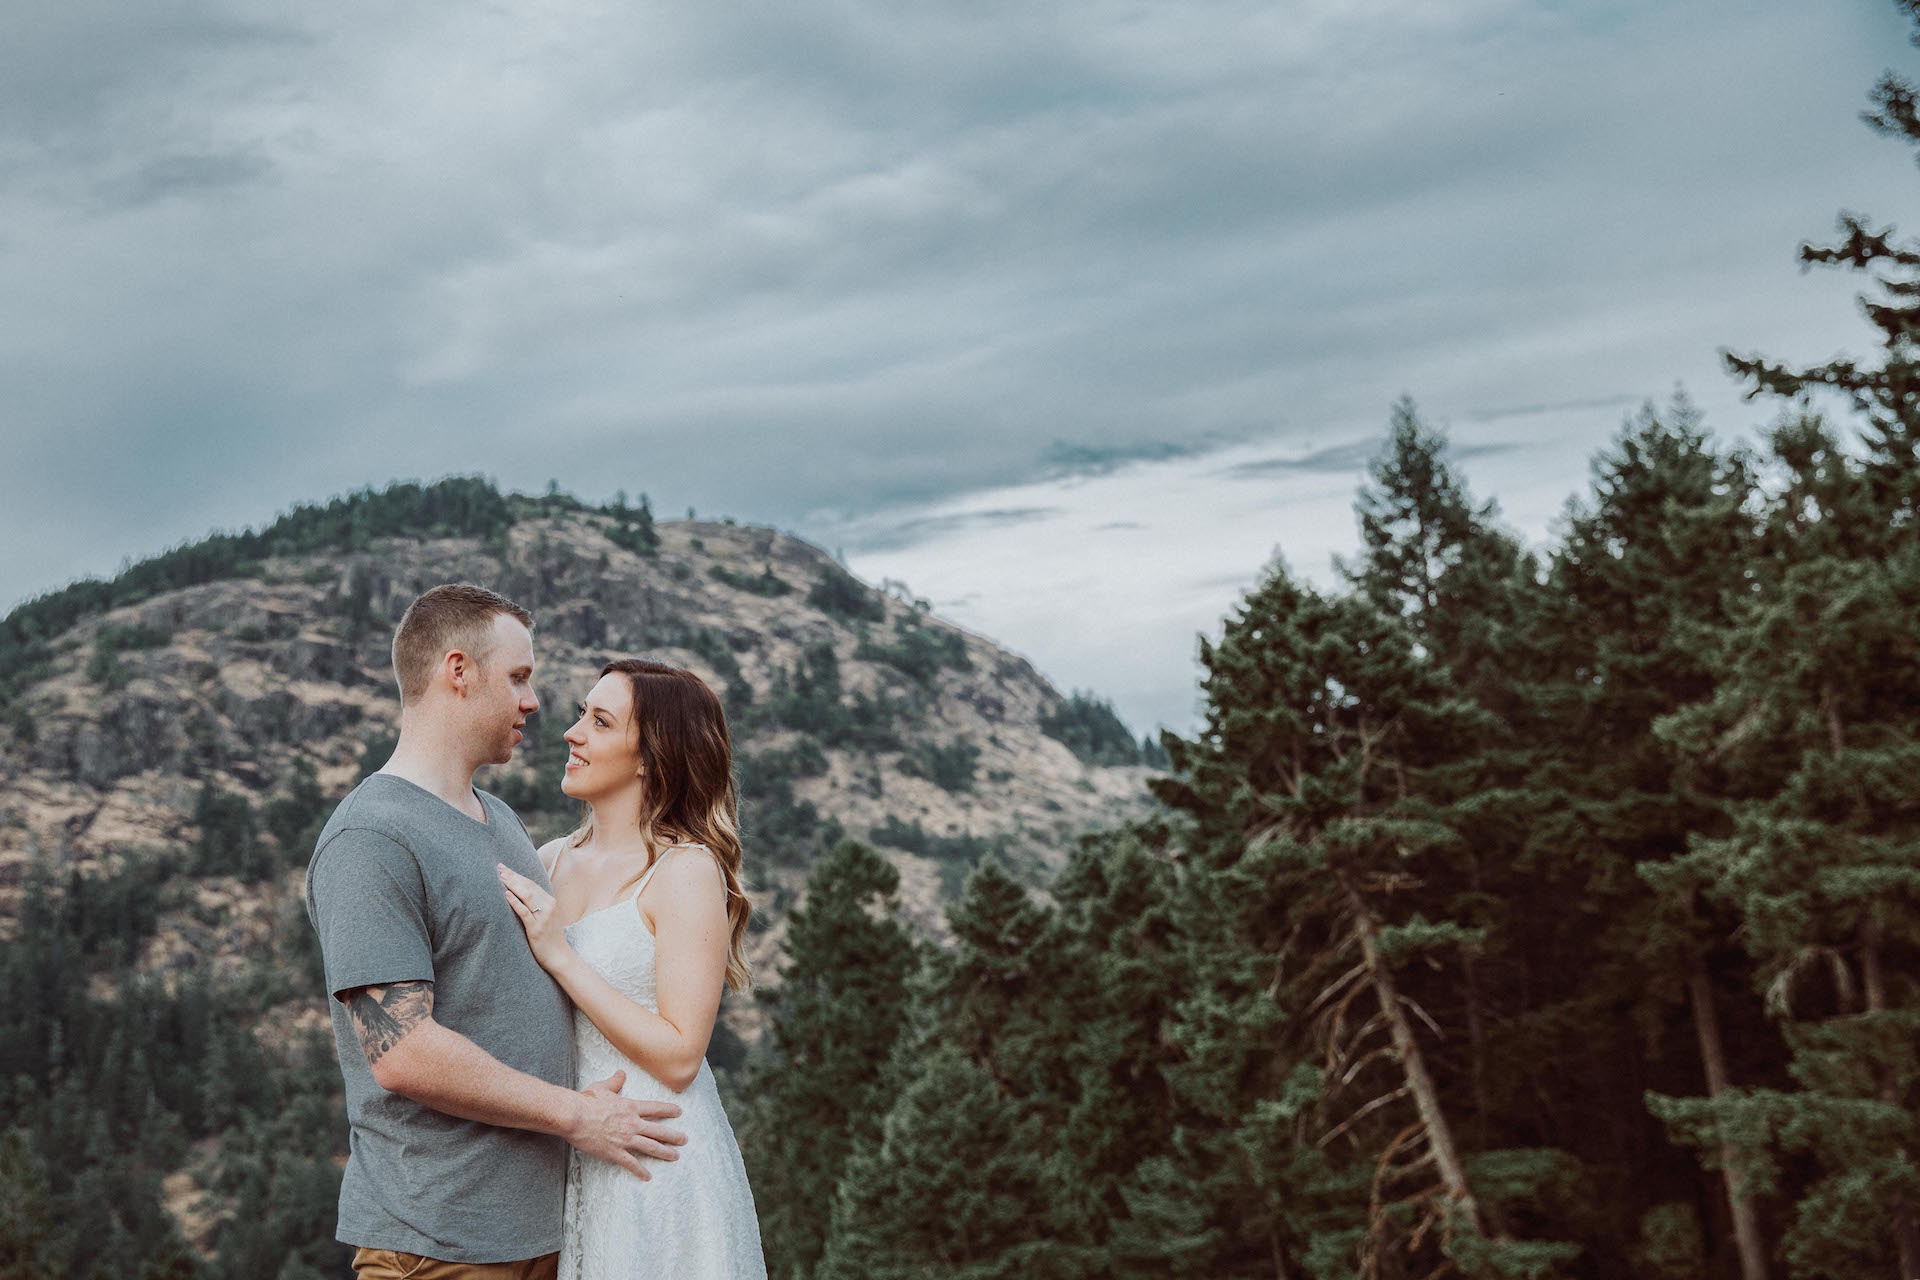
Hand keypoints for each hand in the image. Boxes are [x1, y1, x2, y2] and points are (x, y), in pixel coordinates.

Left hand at [499, 863, 571, 971]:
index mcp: (550, 901)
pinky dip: (515, 902)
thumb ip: (537, 905)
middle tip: (499, 868)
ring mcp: (543, 917)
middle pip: (529, 887)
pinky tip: (506, 895)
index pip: (532, 884)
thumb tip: (520, 894)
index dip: (518, 875)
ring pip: (527, 896)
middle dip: (513, 876)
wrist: (558, 956)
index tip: (505, 868)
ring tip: (501, 877)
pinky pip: (524, 912)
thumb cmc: (549, 937)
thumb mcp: (546, 917)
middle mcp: (549, 906)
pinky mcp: (537, 928)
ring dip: (513, 885)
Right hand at [567, 1070, 686, 1178]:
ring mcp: (625, 1139)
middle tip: (684, 1140)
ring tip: (675, 1156)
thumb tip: (621, 1073)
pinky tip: (648, 1176)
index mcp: (630, 1107)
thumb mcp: (602, 1087)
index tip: (679, 1112)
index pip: (656, 1108)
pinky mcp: (615, 1152)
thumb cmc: (586, 1101)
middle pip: (659, 1130)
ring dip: (665, 1152)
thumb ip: (614, 1082)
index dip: (669, 1110)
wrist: (574, 1116)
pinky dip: (640, 1171)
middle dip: (674, 1136)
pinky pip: (631, 1164)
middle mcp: (632, 1123)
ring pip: (651, 1147)